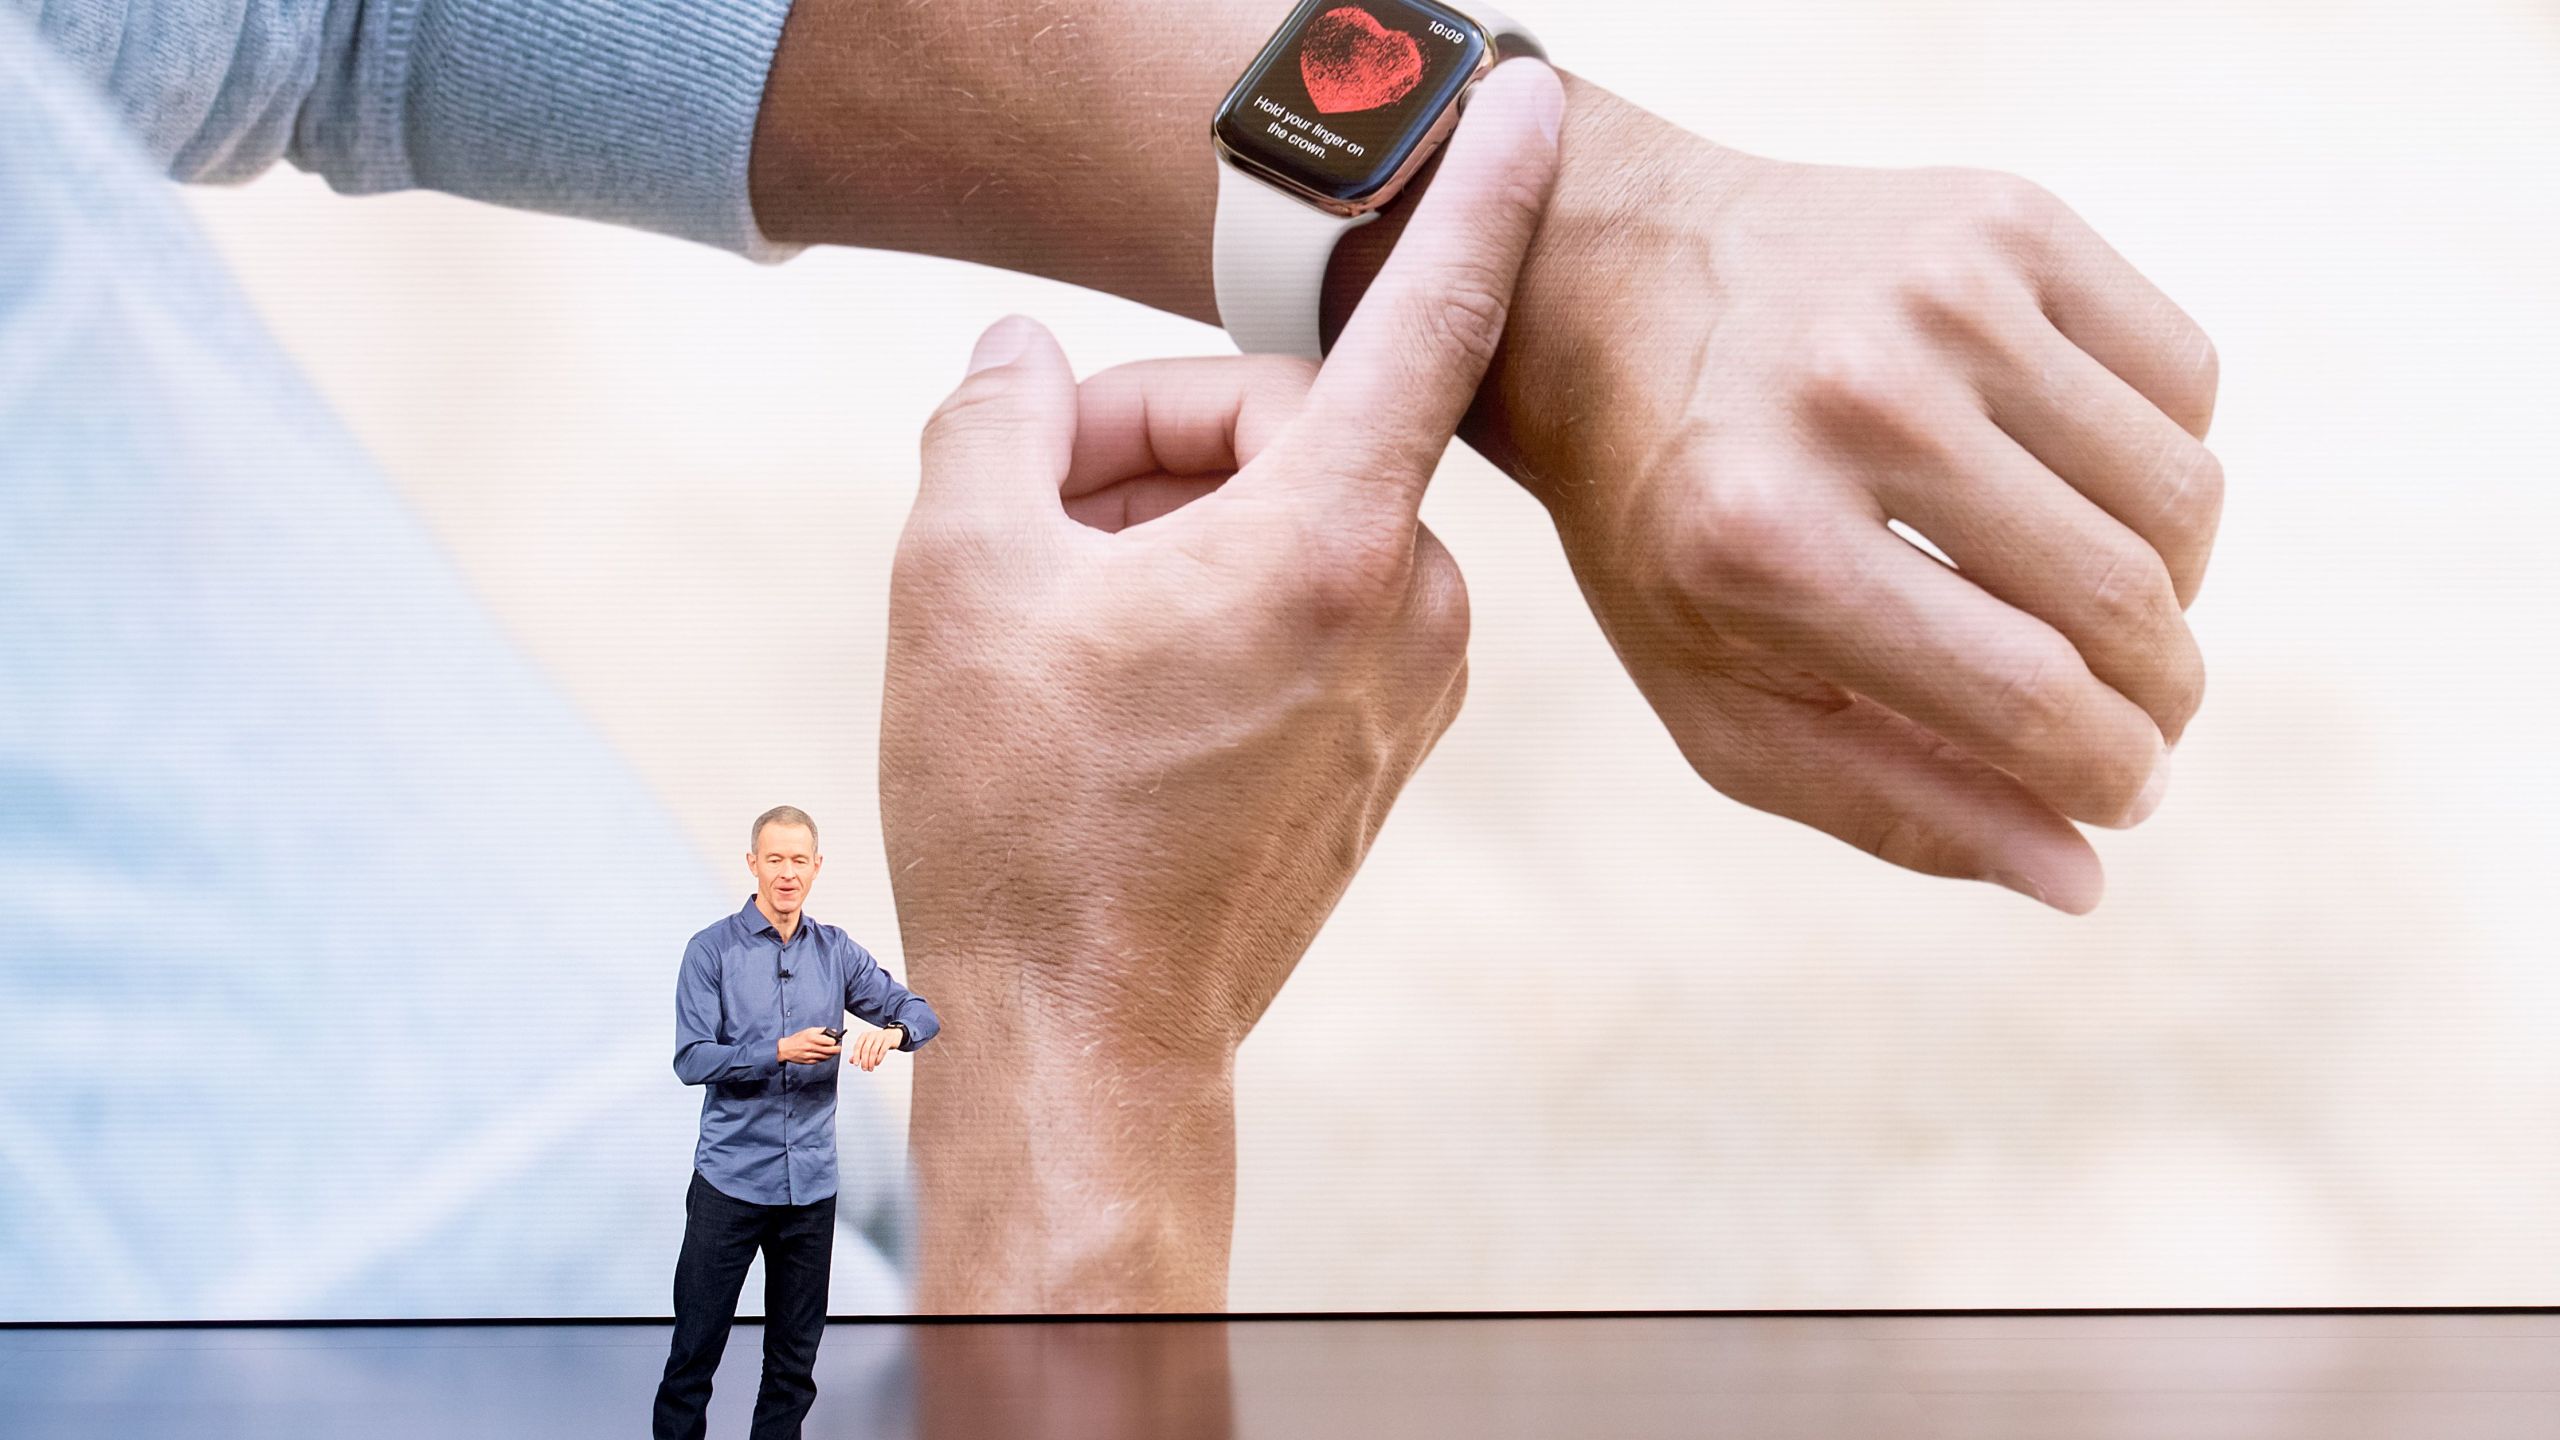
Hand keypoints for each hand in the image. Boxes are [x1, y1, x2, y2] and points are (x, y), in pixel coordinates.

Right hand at [777, 1027, 840, 1064]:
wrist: (785, 1049)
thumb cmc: (798, 1038)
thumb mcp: (809, 1030)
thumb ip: (822, 1030)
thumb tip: (834, 1031)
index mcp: (811, 1037)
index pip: (829, 1041)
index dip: (834, 1041)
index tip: (835, 1040)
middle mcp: (811, 1047)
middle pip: (830, 1050)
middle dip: (837, 1049)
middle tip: (839, 1048)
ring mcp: (810, 1055)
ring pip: (826, 1057)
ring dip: (832, 1054)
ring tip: (833, 1051)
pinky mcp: (808, 1062)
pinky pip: (821, 1061)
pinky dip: (825, 1058)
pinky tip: (826, 1055)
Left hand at [847, 1026, 899, 1070]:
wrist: (891, 1035)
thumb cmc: (876, 1042)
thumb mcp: (867, 1045)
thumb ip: (858, 1053)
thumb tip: (851, 1061)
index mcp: (864, 1036)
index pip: (858, 1046)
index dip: (856, 1056)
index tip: (856, 1065)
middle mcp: (871, 1035)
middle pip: (865, 1049)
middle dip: (864, 1061)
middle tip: (864, 1069)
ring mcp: (880, 1037)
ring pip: (873, 1051)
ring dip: (871, 1062)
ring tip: (870, 1069)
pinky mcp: (888, 1040)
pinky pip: (882, 1051)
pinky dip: (879, 1059)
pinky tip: (877, 1063)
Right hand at [884, 60, 1565, 1309]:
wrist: (1085, 1040)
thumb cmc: (1021, 821)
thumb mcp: (956, 578)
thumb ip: (995, 422)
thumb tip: (1019, 359)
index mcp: (1329, 545)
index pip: (1426, 316)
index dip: (1477, 187)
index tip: (1536, 97)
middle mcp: (1411, 606)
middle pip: (1286, 422)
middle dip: (1145, 438)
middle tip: (1016, 503)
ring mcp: (1413, 679)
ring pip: (1293, 511)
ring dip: (1168, 519)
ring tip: (1047, 607)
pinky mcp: (1391, 734)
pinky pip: (1312, 594)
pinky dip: (1217, 588)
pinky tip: (1109, 660)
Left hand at [1440, 87, 2222, 914]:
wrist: (1615, 292)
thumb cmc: (1673, 534)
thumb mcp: (1724, 700)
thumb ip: (1895, 804)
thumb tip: (2084, 875)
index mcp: (1764, 539)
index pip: (2032, 701)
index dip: (2112, 776)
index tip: (2124, 791)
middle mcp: (1853, 397)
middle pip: (2124, 601)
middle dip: (2161, 694)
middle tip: (2136, 712)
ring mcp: (1938, 289)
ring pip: (2183, 494)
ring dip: (2172, 583)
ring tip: (2096, 601)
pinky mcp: (2006, 215)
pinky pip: (2186, 379)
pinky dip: (2162, 456)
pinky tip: (2070, 478)